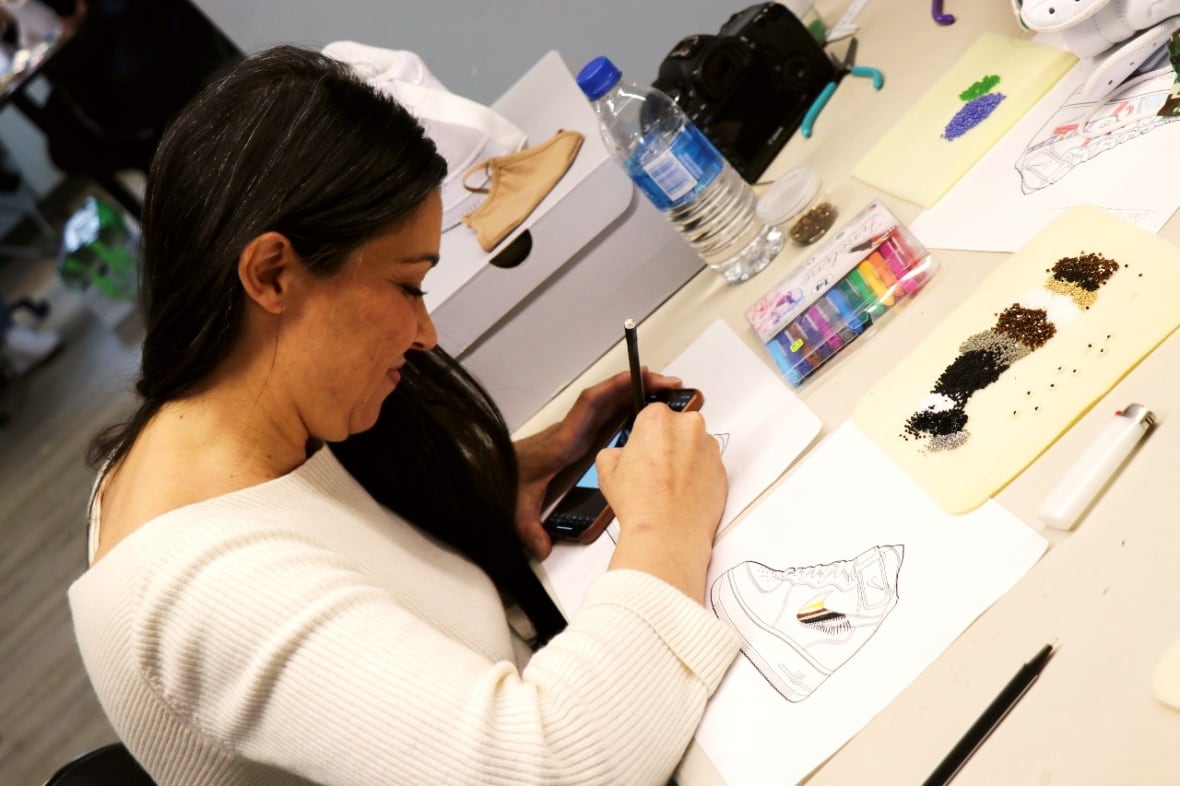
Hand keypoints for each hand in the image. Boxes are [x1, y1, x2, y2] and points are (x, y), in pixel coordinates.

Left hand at [514, 368, 682, 558]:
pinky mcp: (578, 440)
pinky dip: (626, 410)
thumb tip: (543, 547)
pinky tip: (645, 414)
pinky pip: (606, 418)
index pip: (588, 406)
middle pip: (607, 398)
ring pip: (608, 405)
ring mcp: (575, 433)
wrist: (489, 471)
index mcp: (562, 441)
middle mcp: (571, 431)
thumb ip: (528, 528)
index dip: (613, 388)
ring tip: (664, 392)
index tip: (636, 378)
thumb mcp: (517, 508)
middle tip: (667, 383)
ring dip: (634, 395)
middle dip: (637, 385)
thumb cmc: (505, 481)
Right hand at [596, 403, 727, 601]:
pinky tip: (683, 492)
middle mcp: (688, 426)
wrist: (668, 534)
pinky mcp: (723, 469)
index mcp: (658, 419)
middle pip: (676, 427)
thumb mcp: (607, 470)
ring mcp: (709, 448)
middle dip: (667, 444)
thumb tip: (619, 454)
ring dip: (684, 459)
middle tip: (654, 470)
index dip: (645, 436)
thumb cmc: (642, 504)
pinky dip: (698, 475)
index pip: (651, 416)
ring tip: (668, 485)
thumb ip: (614, 452)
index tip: (643, 450)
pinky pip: (708, 466)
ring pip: (694, 446)